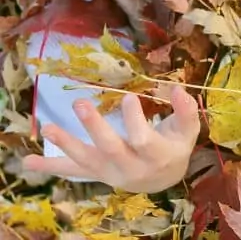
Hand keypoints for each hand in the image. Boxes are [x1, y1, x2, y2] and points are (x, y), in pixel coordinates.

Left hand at [22, 86, 200, 192]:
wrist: (164, 179)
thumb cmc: (176, 147)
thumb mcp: (187, 130)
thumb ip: (186, 110)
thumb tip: (177, 88)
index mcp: (157, 156)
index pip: (143, 140)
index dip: (134, 120)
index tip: (129, 96)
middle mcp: (131, 168)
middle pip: (110, 149)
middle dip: (94, 128)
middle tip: (80, 103)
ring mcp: (110, 173)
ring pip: (86, 161)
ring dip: (66, 144)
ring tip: (47, 128)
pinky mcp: (96, 173)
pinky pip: (73, 171)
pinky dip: (50, 166)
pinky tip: (28, 161)